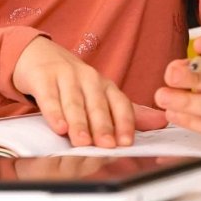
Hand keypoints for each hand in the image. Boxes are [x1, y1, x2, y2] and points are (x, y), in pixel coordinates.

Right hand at [11, 36, 167, 148]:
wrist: (39, 55)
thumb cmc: (73, 82)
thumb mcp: (101, 95)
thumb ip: (127, 112)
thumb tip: (162, 122)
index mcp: (105, 85)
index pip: (120, 103)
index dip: (125, 122)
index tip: (127, 142)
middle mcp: (89, 78)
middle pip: (98, 104)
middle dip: (104, 126)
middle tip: (107, 146)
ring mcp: (66, 76)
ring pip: (75, 102)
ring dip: (80, 122)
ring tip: (83, 142)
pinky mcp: (44, 78)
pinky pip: (50, 97)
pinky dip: (55, 113)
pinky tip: (59, 127)